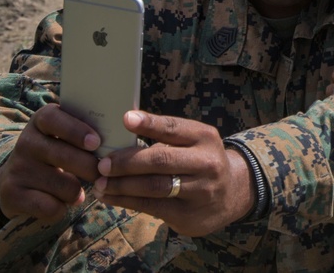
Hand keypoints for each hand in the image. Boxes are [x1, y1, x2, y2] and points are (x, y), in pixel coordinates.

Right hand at [0, 104, 100, 222]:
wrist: (17, 179)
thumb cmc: (58, 153)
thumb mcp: (67, 138)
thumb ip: (89, 133)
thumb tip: (124, 136)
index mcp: (42, 121)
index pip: (53, 118)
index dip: (75, 130)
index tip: (96, 143)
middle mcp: (25, 141)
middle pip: (62, 155)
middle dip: (89, 167)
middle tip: (102, 173)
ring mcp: (17, 168)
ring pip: (62, 184)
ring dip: (77, 192)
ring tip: (76, 189)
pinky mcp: (11, 194)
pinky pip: (50, 206)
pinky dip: (62, 208)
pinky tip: (60, 202)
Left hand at [93, 111, 251, 236]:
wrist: (233, 192)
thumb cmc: (200, 160)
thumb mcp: (193, 142)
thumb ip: (165, 139)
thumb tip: (121, 139)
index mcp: (205, 138)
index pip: (174, 128)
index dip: (149, 124)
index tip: (126, 119)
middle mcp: (207, 163)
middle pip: (161, 160)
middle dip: (127, 163)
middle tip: (103, 165)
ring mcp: (200, 191)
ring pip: (154, 187)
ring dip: (122, 186)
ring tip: (101, 184)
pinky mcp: (189, 215)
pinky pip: (152, 208)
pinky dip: (127, 201)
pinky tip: (111, 197)